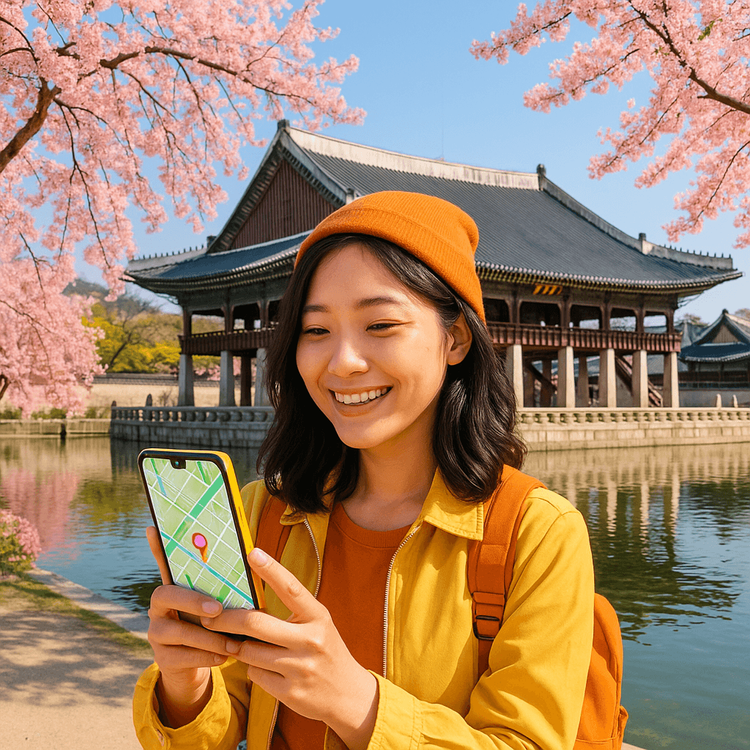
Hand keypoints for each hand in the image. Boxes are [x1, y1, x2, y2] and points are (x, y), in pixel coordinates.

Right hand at [145, 526, 229, 726]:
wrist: (197, 666)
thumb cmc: (212, 626)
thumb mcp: (216, 606)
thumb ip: (223, 588)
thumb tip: (253, 557)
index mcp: (174, 589)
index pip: (163, 564)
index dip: (156, 547)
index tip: (153, 528)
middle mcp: (158, 608)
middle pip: (165, 595)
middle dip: (192, 601)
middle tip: (217, 608)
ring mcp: (156, 633)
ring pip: (178, 631)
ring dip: (209, 637)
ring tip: (233, 643)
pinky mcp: (162, 659)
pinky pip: (184, 657)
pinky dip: (207, 656)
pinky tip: (225, 657)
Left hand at [203, 547, 378, 749]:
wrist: (349, 694)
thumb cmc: (325, 650)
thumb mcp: (317, 626)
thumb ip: (291, 613)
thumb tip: (251, 598)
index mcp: (318, 617)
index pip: (291, 588)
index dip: (271, 570)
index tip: (253, 553)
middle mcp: (310, 640)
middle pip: (256, 623)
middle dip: (227, 619)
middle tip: (209, 616)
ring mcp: (300, 668)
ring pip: (249, 652)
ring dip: (240, 648)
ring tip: (243, 645)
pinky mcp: (290, 692)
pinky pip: (255, 675)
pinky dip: (254, 670)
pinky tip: (266, 669)